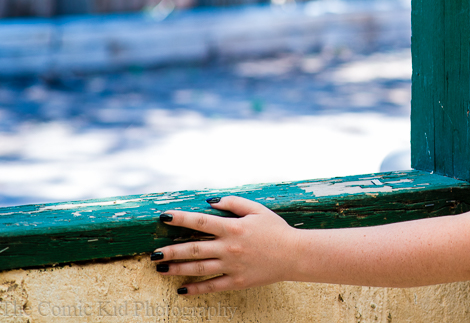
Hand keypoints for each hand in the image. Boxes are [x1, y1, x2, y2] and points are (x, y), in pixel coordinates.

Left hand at [153, 196, 297, 294]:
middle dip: (171, 251)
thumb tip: (211, 202)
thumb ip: (234, 203)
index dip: (180, 218)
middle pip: (193, 249)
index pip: (200, 222)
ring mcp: (231, 266)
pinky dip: (195, 288)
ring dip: (177, 269)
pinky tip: (182, 289)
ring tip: (160, 268)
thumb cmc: (276, 230)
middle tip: (153, 253)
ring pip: (198, 269)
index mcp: (233, 228)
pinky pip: (212, 286)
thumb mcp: (257, 210)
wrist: (295, 254)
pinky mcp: (236, 281)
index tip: (164, 217)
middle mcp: (229, 248)